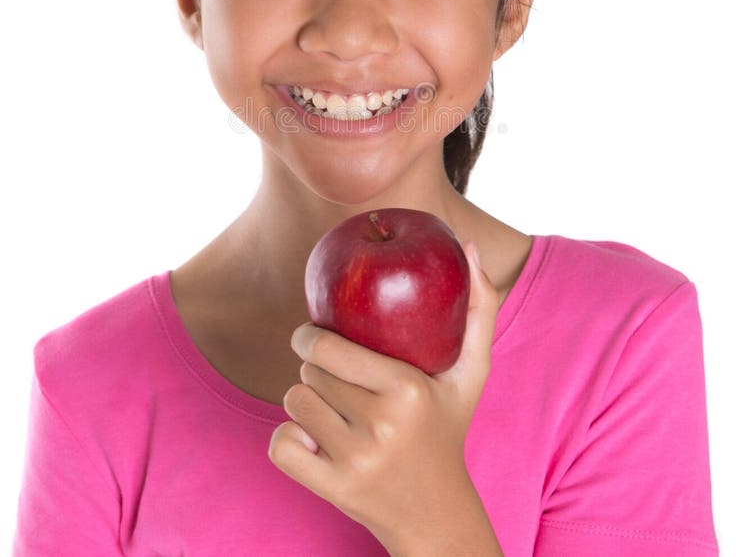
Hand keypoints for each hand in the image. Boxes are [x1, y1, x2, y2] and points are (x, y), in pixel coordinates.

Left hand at [268, 241, 500, 552]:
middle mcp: (381, 425)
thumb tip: (469, 243)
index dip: (309, 335)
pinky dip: (288, 440)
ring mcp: (356, 461)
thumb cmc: (448, 428)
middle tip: (334, 377)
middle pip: (309, 374)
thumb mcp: (472, 373)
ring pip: (294, 404)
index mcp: (408, 389)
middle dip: (315, 370)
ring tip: (330, 407)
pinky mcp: (333, 491)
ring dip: (304, 402)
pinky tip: (314, 440)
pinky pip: (280, 445)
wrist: (438, 515)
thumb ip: (478, 309)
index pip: (329, 347)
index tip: (310, 334)